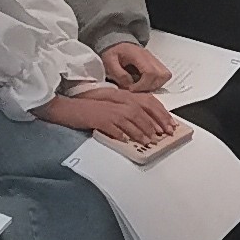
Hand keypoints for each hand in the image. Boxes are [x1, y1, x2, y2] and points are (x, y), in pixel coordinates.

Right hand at [41, 83, 183, 150]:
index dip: (161, 115)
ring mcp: (110, 110)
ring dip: (141, 131)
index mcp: (124, 97)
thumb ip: (128, 114)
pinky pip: (114, 127)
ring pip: (131, 119)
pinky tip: (127, 141)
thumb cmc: (91, 109)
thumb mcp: (113, 108)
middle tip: (162, 136)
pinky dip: (122, 134)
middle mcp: (119, 101)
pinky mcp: (100, 118)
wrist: (70, 109)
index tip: (169, 125)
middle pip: (142, 112)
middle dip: (155, 124)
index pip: (148, 103)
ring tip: (148, 141)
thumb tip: (145, 127)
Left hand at [98, 40, 171, 91]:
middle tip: (136, 89)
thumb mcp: (109, 61)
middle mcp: (150, 57)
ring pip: (165, 76)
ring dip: (154, 86)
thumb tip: (130, 85)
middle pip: (161, 75)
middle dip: (149, 87)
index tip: (132, 89)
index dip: (143, 85)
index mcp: (138, 55)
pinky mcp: (157, 65)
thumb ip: (118, 74)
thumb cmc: (114, 53)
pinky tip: (144, 84)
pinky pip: (164, 76)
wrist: (118, 44)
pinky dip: (156, 83)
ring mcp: (155, 60)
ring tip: (140, 87)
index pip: (150, 72)